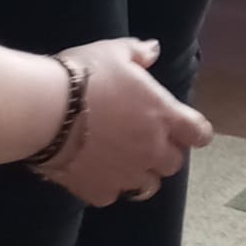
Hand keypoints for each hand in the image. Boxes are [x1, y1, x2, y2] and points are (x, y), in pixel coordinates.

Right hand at [53, 38, 210, 205]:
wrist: (46, 110)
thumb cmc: (85, 76)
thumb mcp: (113, 52)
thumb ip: (138, 53)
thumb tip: (153, 50)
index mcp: (162, 115)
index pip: (198, 133)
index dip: (195, 132)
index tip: (185, 129)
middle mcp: (151, 149)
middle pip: (173, 162)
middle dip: (163, 153)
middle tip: (144, 140)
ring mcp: (127, 174)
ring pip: (148, 186)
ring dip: (141, 174)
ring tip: (122, 162)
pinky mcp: (100, 191)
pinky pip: (112, 194)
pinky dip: (107, 186)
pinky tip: (93, 172)